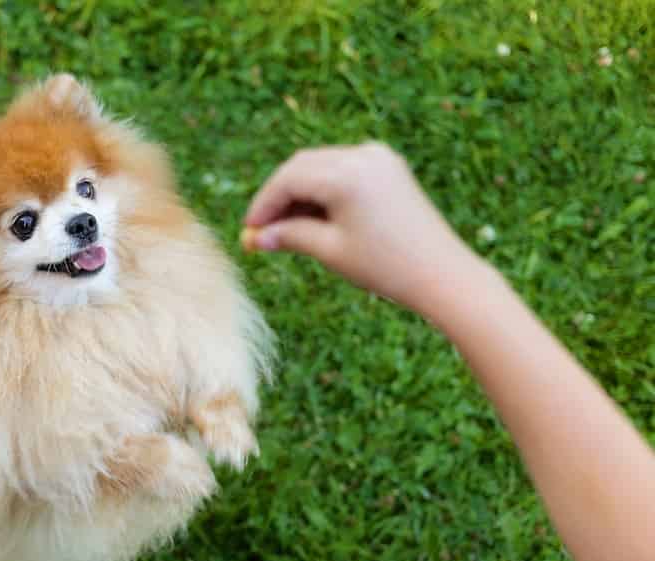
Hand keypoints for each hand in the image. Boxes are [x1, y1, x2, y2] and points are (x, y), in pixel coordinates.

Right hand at [242, 142, 486, 315]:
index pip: (288, 180)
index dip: (264, 205)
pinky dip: (323, 188)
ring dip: (299, 192)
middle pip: (301, 167)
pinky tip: (314, 217)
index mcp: (346, 175)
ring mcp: (378, 157)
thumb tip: (256, 238)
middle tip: (262, 230)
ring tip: (287, 229)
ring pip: (320, 166)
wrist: (442, 273)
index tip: (249, 230)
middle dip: (279, 197)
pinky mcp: (388, 166)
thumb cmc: (386, 266)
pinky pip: (342, 169)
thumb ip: (289, 236)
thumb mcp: (330, 251)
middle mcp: (362, 155)